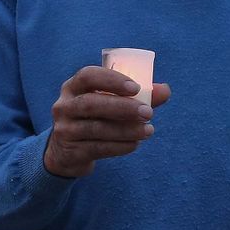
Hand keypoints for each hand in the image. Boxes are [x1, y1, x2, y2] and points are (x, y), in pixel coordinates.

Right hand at [42, 65, 171, 178]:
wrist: (68, 153)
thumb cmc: (95, 119)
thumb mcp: (109, 103)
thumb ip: (137, 96)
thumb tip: (165, 90)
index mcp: (73, 87)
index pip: (87, 76)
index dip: (111, 80)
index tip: (135, 88)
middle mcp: (64, 106)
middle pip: (90, 103)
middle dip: (122, 107)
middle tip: (148, 112)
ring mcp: (65, 130)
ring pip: (96, 128)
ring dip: (125, 130)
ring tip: (147, 130)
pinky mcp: (70, 152)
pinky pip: (97, 148)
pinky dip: (119, 146)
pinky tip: (134, 144)